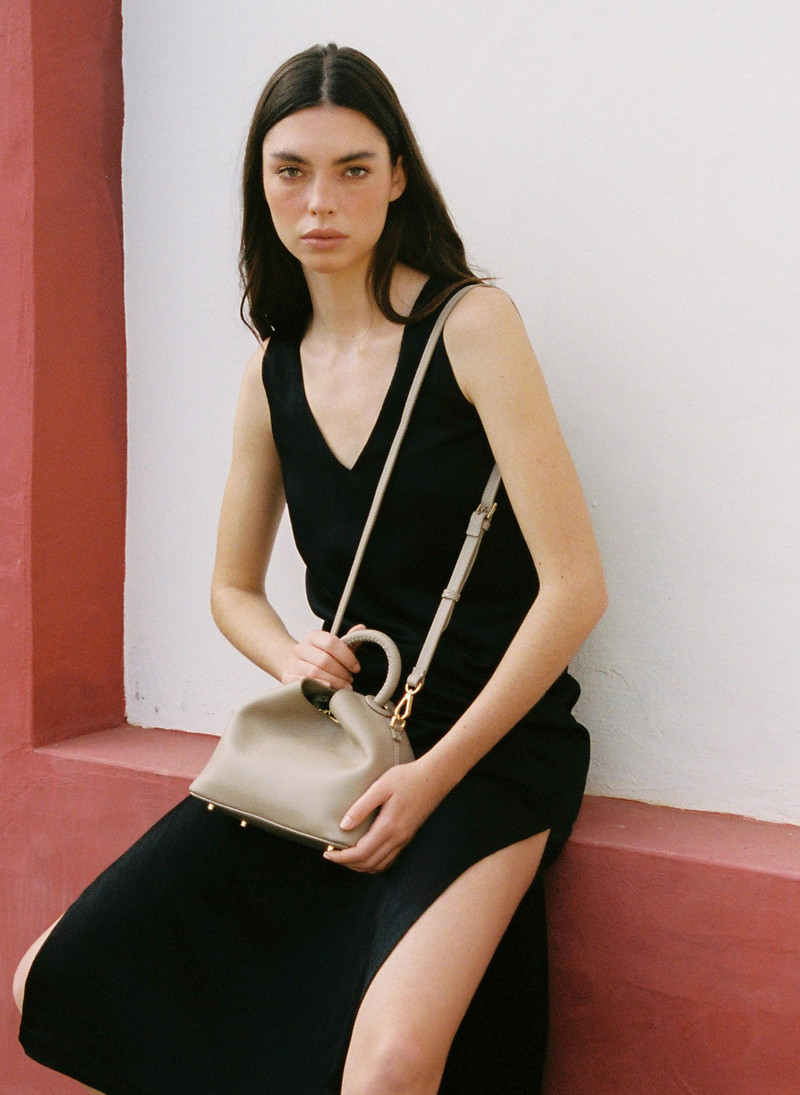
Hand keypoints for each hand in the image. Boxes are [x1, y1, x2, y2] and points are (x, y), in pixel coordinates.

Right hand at [281, 625, 364, 689]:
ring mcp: (293, 663)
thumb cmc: (318, 657)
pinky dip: (317, 686)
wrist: (294, 665)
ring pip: (314, 673)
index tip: (356, 667)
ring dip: (333, 681)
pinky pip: (302, 682)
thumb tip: (362, 628)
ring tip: (343, 686)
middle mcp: (301, 648)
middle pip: (324, 660)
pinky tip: (327, 689)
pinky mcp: (287, 677)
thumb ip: (348, 640)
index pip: (331, 643)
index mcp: (313, 636)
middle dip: (341, 672)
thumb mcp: (333, 648)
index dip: (347, 656)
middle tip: (349, 680)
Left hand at [323, 758, 448, 872]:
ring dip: (360, 865)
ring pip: (379, 865)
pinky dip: (374, 863)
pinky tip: (365, 854)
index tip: (327, 853)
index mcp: (389, 827)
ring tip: (345, 856)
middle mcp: (397, 838)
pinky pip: (389, 859)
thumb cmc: (406, 778)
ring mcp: (404, 840)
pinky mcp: (408, 837)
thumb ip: (361, 807)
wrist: (435, 778)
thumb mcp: (381, 787)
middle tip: (332, 854)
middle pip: (369, 864)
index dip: (341, 858)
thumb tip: (343, 826)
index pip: (361, 853)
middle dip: (347, 864)